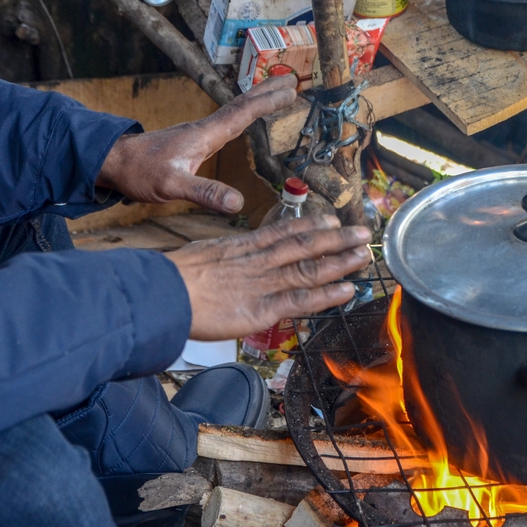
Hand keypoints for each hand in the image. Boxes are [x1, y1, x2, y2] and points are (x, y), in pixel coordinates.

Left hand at [96, 76, 296, 213]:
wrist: (111, 163)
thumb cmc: (138, 172)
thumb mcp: (173, 186)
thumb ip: (205, 192)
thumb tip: (237, 203)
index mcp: (204, 135)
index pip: (242, 113)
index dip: (267, 102)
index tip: (291, 90)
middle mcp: (204, 130)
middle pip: (242, 106)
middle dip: (267, 92)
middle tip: (292, 79)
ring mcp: (198, 135)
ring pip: (234, 112)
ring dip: (257, 102)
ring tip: (276, 94)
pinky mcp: (192, 144)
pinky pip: (225, 124)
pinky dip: (242, 116)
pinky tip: (243, 122)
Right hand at [166, 215, 372, 340]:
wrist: (163, 293)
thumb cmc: (173, 278)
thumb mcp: (201, 256)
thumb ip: (223, 259)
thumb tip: (228, 260)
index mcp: (242, 247)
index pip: (282, 231)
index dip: (310, 224)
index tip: (330, 218)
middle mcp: (258, 261)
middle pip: (304, 245)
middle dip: (336, 238)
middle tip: (362, 233)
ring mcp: (263, 283)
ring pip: (309, 268)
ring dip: (340, 261)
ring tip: (363, 255)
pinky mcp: (262, 308)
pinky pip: (301, 299)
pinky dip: (326, 294)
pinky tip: (347, 289)